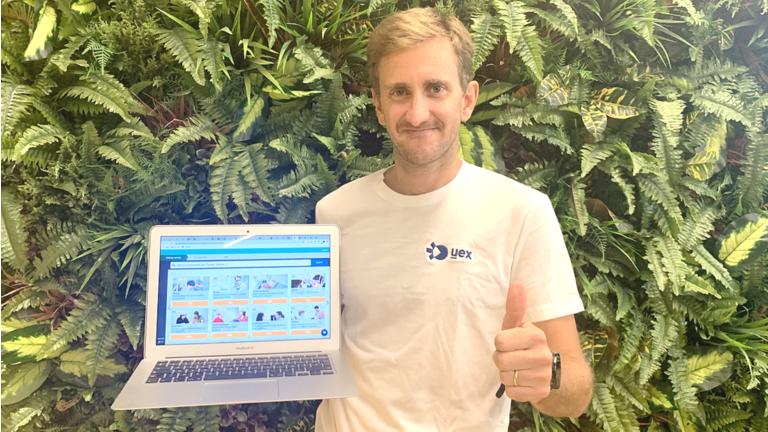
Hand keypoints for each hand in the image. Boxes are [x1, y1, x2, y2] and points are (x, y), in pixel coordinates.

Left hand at [494, 281, 552, 401]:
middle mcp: (543, 356)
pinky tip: (521, 381)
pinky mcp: (540, 393)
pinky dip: (512, 388)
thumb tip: (516, 284)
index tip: (509, 343)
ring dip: (506, 374)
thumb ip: (515, 306)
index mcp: (536, 336)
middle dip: (501, 360)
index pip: (499, 342)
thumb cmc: (523, 343)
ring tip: (517, 368)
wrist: (545, 370)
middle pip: (500, 360)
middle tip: (511, 357)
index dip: (500, 343)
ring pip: (505, 377)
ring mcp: (543, 376)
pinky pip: (511, 393)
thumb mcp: (517, 325)